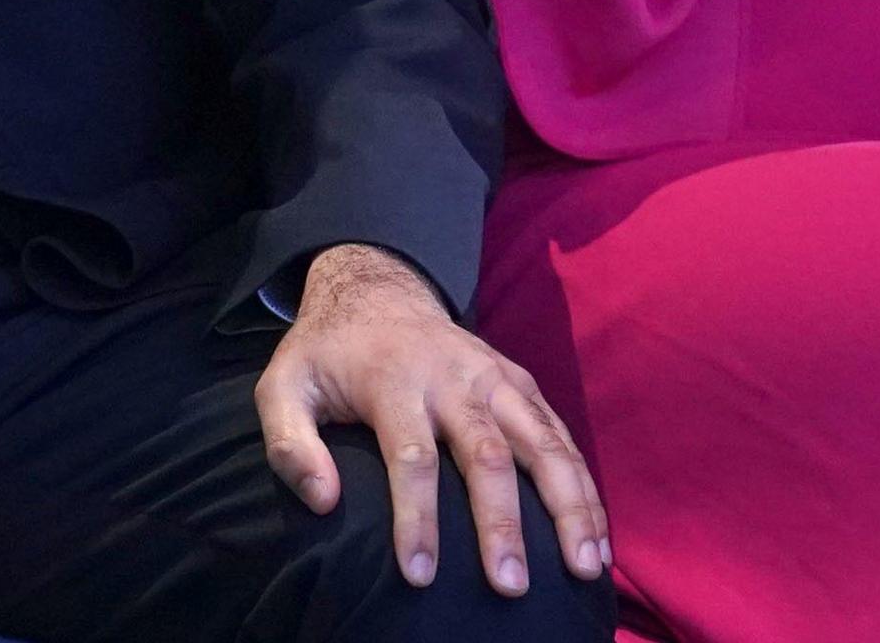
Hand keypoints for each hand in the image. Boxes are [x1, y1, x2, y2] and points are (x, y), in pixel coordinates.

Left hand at [257, 244, 609, 595]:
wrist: (376, 292)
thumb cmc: (327, 356)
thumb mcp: (283, 387)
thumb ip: (290, 444)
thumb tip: (324, 502)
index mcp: (394, 381)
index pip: (412, 457)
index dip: (418, 519)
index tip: (421, 576)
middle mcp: (454, 378)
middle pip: (486, 455)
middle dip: (501, 525)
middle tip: (510, 587)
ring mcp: (495, 378)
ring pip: (542, 442)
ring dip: (568, 505)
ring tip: (584, 567)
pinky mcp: (521, 382)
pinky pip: (560, 435)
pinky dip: (583, 485)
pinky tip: (597, 534)